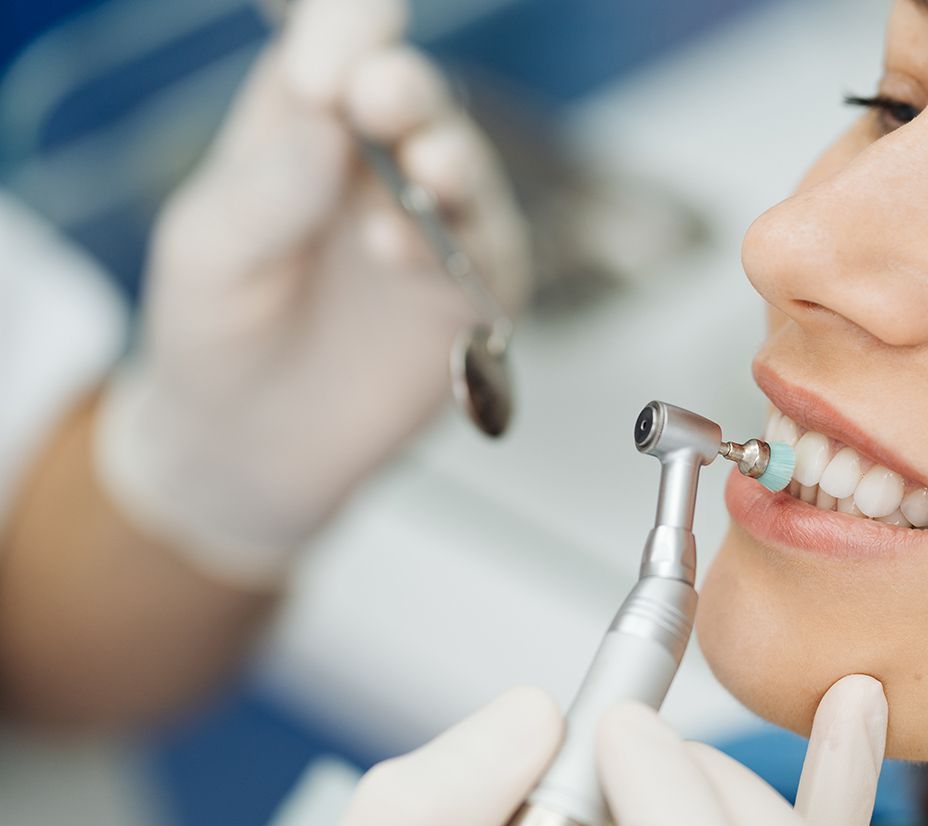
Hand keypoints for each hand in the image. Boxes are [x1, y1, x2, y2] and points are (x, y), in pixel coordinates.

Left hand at [96, 0, 528, 586]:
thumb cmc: (215, 332)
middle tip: (382, 94)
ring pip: (467, 170)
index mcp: (304, 123)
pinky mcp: (472, 295)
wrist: (249, 449)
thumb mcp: (206, 255)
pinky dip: (458, 249)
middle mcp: (380, 163)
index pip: (336, 45)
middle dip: (406, 90)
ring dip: (450, 161)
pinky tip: (405, 253)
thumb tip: (327, 119)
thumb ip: (263, 191)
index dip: (346, 33)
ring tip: (425, 171)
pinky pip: (488, 258)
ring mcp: (435, 228)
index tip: (328, 67)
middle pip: (414, 97)